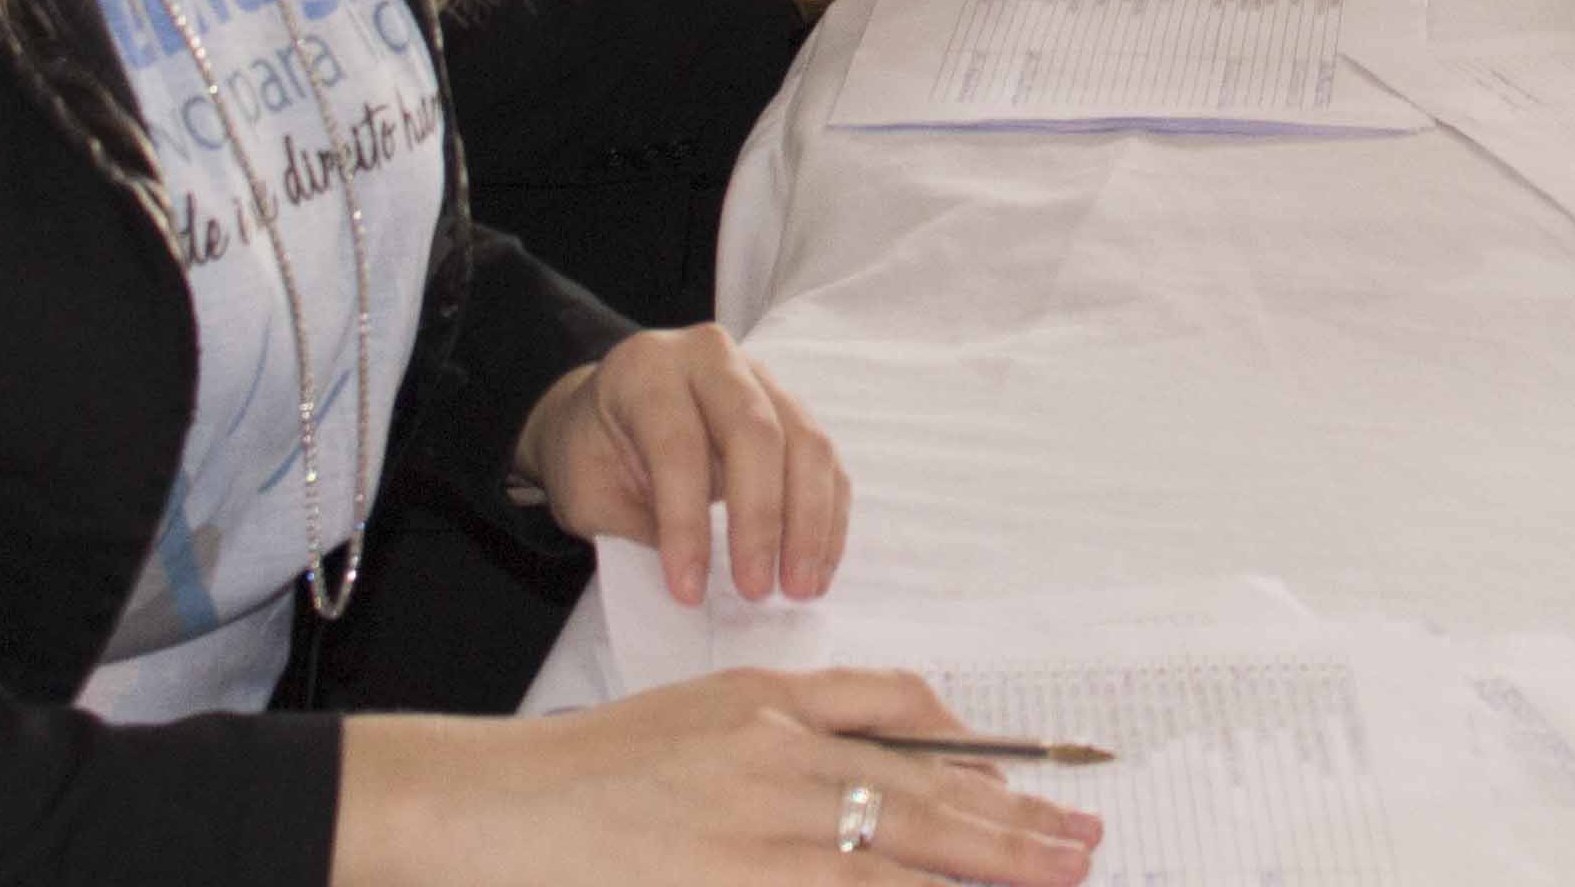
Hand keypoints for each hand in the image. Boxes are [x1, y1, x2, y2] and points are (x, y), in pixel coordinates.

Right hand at [334, 665, 1098, 886]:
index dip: (989, 767)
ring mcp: (752, 843)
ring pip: (890, 868)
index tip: (1048, 791)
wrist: (490, 809)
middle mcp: (774, 773)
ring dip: (974, 879)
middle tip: (1084, 848)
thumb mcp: (719, 704)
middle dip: (1013, 834)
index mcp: (774, 713)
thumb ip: (822, 711)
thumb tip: (930, 740)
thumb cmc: (601, 766)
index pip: (909, 732)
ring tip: (1048, 883)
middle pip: (920, 807)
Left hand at [516, 324, 852, 609]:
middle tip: (757, 590)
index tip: (689, 591)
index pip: (678, 445)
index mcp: (647, 369)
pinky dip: (827, 517)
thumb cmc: (591, 456)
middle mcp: (712, 358)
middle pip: (757, 432)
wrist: (607, 414)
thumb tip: (701, 579)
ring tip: (800, 588)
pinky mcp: (791, 407)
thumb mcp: (589, 492)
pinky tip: (817, 567)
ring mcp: (761, 377)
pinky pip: (824, 460)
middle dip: (761, 519)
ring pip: (806, 443)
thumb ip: (640, 524)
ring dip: (809, 523)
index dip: (686, 522)